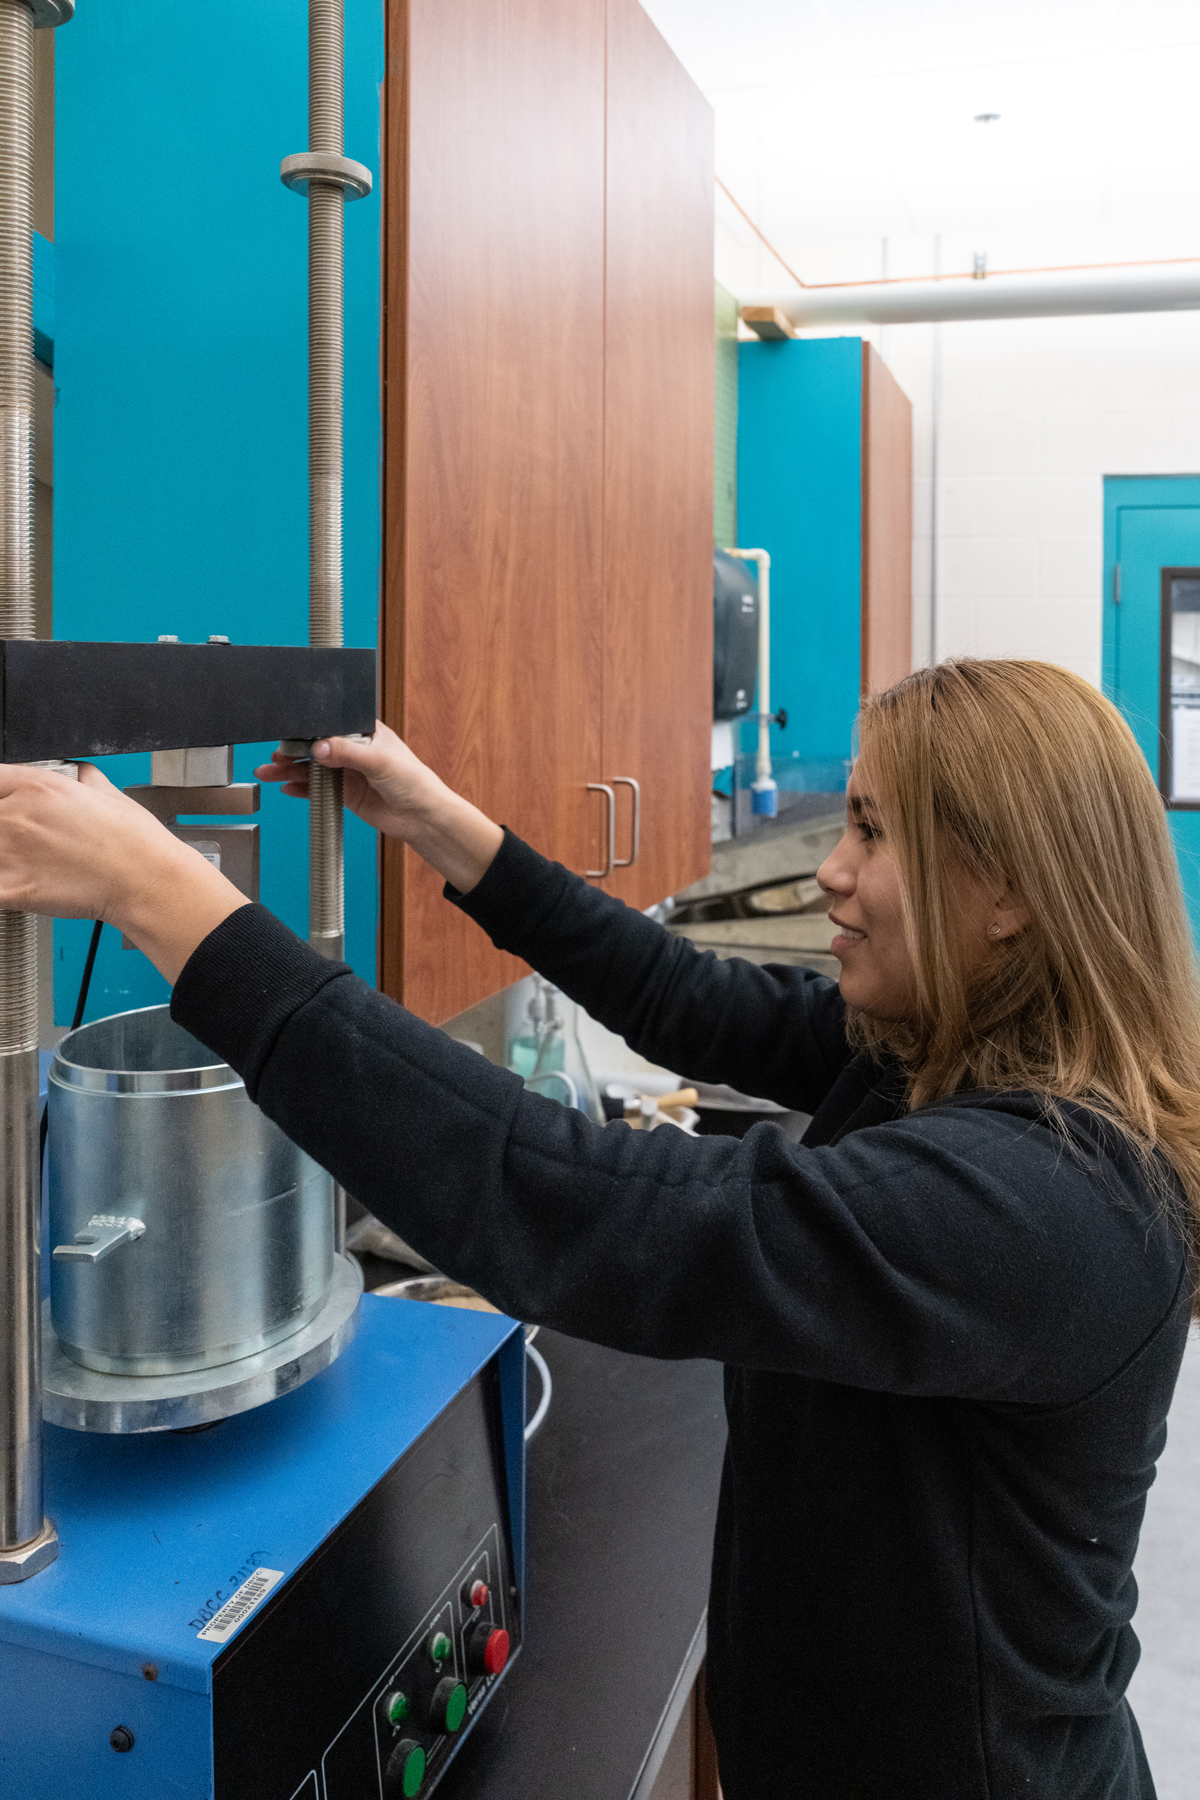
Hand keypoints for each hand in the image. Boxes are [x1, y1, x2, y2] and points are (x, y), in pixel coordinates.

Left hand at [0, 762, 246, 982]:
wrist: (145, 880)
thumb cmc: (134, 842)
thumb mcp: (109, 792)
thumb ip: (82, 779)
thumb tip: (78, 774)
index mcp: (37, 786)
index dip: (0, 796)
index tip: (8, 808)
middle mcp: (17, 815)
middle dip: (4, 831)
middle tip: (28, 845)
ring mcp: (10, 851)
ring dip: (3, 858)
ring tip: (27, 865)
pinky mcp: (12, 887)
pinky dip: (2, 887)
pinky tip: (17, 885)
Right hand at [256, 720, 502, 893]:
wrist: (422, 818)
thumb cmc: (414, 781)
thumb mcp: (380, 761)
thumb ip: (347, 753)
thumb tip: (318, 747)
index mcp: (365, 731)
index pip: (331, 724)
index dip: (309, 728)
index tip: (288, 733)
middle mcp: (354, 749)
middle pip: (316, 746)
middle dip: (293, 751)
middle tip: (274, 756)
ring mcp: (348, 772)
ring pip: (313, 768)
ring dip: (291, 770)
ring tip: (268, 772)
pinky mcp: (346, 793)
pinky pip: (318, 789)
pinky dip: (302, 789)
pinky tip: (286, 787)